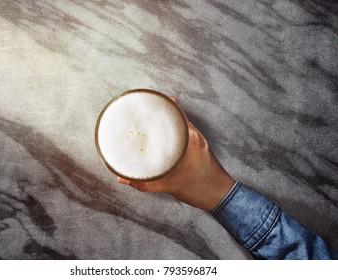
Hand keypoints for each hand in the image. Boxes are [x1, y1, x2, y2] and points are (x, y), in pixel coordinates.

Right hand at [117, 102, 234, 211]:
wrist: (221, 196)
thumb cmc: (200, 189)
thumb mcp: (168, 186)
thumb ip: (143, 183)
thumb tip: (122, 178)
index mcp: (189, 139)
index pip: (174, 112)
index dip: (160, 103)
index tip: (145, 100)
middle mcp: (194, 135)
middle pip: (175, 114)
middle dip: (158, 110)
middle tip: (141, 111)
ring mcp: (198, 139)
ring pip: (179, 122)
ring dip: (165, 120)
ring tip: (148, 121)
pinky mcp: (199, 145)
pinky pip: (183, 131)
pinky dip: (172, 130)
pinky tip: (161, 136)